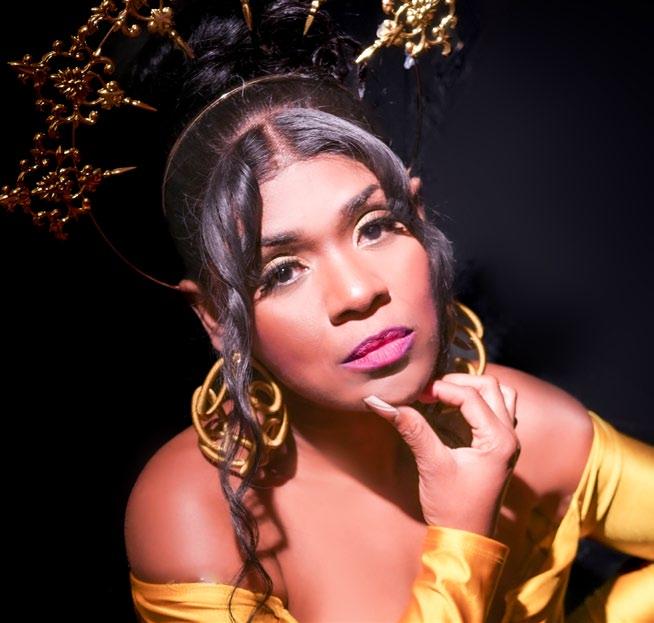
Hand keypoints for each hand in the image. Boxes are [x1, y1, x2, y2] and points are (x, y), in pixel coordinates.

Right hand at [363, 373, 519, 536]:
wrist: (466, 540)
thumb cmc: (453, 507)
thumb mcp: (431, 465)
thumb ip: (412, 429)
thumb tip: (382, 403)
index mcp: (498, 440)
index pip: (471, 397)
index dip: (442, 389)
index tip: (417, 393)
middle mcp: (510, 437)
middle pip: (492, 388)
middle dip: (460, 383)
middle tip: (431, 390)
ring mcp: (508, 442)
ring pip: (500, 397)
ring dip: (474, 390)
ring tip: (444, 396)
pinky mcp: (500, 448)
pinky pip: (498, 412)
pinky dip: (478, 403)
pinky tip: (454, 411)